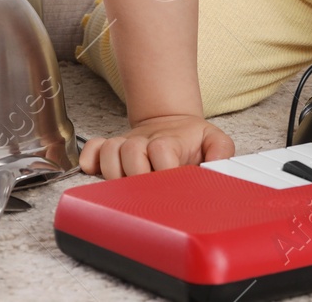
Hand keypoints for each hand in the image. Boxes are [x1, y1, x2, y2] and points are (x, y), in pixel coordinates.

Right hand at [79, 113, 235, 178]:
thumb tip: (218, 165)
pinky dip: (90, 161)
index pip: (161, 151)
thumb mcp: (214, 141)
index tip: (171, 181)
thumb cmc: (191, 139)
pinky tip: (99, 172)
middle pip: (131, 153)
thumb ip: (221, 151)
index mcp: (169, 141)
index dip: (164, 169)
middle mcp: (144, 142)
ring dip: (115, 170)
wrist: (171, 122)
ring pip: (109, 152)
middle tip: (149, 189)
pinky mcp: (110, 149)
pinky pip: (91, 150)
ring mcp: (125, 144)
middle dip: (139, 175)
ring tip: (129, 183)